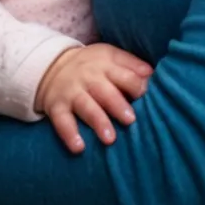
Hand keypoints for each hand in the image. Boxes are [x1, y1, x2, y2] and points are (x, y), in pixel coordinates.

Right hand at [35, 44, 152, 152]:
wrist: (52, 66)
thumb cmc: (92, 66)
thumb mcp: (110, 56)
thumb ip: (131, 64)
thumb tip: (151, 74)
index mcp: (105, 64)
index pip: (123, 74)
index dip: (135, 85)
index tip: (146, 95)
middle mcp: (88, 77)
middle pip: (105, 91)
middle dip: (117, 105)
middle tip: (130, 119)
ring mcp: (72, 92)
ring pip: (86, 107)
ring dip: (98, 122)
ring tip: (110, 139)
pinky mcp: (56, 107)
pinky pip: (62, 121)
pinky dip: (69, 134)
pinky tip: (79, 147)